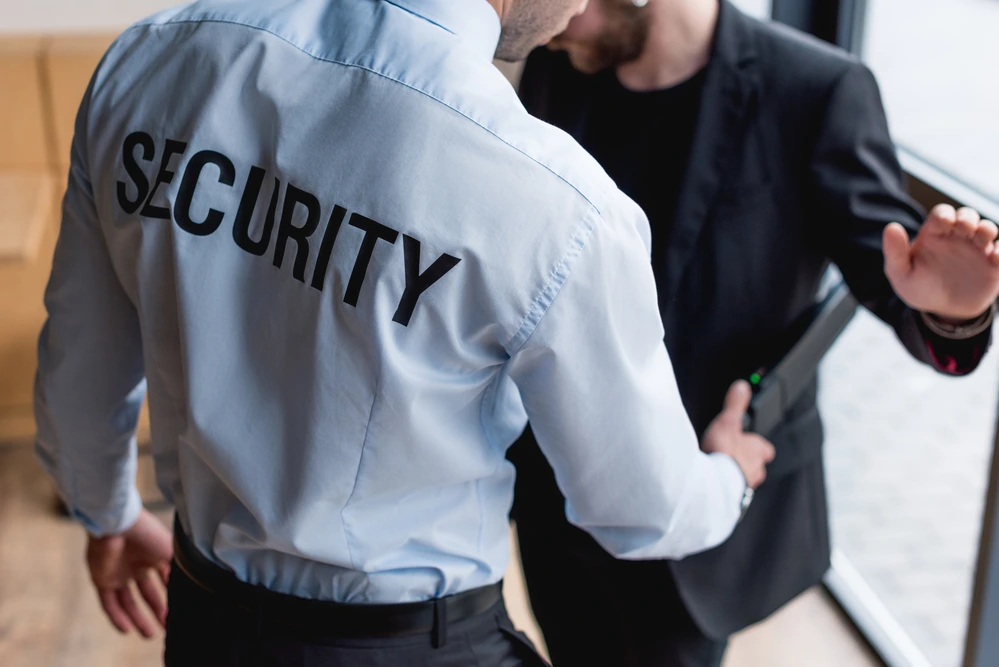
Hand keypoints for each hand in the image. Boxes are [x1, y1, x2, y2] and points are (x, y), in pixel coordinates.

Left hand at [87, 509, 172, 637]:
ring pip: (128, 602)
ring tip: (149, 634)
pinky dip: (117, 617)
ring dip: (137, 618)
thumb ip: (178, 569)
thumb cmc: (147, 533)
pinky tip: (127, 629)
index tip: (178, 610)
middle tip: (166, 627)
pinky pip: (108, 603)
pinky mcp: (101, 580)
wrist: (120, 524)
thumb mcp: (171, 551)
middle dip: (156, 610)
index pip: (163, 581)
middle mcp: (135, 566)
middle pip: (146, 594)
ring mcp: (118, 574)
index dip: (170, 596)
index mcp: (152, 557)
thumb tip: (186, 587)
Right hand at [701, 380, 775, 488]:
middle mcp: (755, 469)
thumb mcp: (728, 421)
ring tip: (722, 471)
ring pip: (746, 479)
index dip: (759, 445)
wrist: (715, 483)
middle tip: (734, 457)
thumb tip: (742, 387)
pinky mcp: (733, 497)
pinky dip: (725, 488)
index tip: (750, 441)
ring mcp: (746, 485)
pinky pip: (732, 492)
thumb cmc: (724, 453)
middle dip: (747, 462)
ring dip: (736, 475)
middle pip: (757, 466)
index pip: (765, 448)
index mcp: (757, 450)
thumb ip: (735, 405)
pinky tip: (715, 484)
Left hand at [883, 204, 998, 320]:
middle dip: (968, 218)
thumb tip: (891, 227)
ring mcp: (977, 250)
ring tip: (981, 240)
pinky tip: (994, 259)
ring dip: (987, 229)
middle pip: (967, 215)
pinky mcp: (993, 265)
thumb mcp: (901, 273)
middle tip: (964, 229)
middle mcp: (957, 238)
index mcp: (934, 235)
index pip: (942, 214)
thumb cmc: (919, 288)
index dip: (945, 215)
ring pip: (988, 228)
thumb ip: (895, 251)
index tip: (943, 225)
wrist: (941, 312)